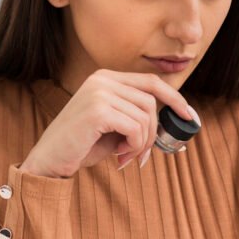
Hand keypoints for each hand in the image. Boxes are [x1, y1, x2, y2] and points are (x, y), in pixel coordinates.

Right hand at [19, 70, 196, 178]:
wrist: (49, 161)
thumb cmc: (82, 145)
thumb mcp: (114, 126)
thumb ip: (137, 117)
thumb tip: (176, 119)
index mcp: (106, 78)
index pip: (151, 82)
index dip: (174, 98)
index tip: (189, 116)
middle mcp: (102, 79)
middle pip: (151, 101)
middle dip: (153, 132)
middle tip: (140, 154)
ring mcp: (99, 92)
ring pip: (146, 117)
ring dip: (142, 143)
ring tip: (125, 155)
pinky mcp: (98, 110)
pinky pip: (135, 128)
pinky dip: (134, 146)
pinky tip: (119, 155)